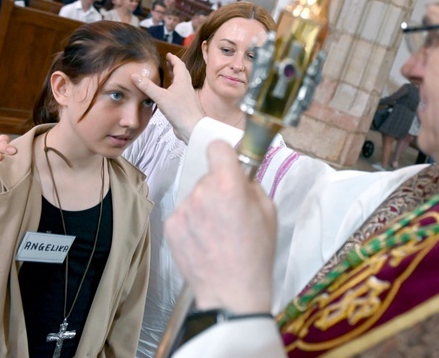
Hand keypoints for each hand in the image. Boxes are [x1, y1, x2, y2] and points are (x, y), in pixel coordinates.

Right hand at [133, 53, 203, 143]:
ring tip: (168, 75)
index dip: (173, 59)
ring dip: (175, 77)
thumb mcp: (160, 97)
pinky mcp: (185, 105)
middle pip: (182, 73)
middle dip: (175, 66)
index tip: (168, 54)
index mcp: (183, 82)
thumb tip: (135, 76)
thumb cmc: (180, 111)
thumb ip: (147, 87)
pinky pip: (180, 93)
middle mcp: (186, 87)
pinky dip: (174, 88)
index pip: (179, 65)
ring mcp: (187, 97)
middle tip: (168, 62)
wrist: (192, 128)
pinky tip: (168, 94)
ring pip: (182, 83)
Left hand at [165, 141, 276, 312]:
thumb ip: (252, 186)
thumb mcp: (268, 212)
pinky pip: (184, 213)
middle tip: (231, 213)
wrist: (231, 291)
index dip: (225, 155)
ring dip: (205, 206)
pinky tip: (205, 241)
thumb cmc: (255, 253)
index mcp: (229, 185)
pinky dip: (193, 223)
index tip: (229, 166)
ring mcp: (183, 209)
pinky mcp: (171, 226)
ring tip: (218, 233)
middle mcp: (202, 192)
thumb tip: (241, 175)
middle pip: (209, 176)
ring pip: (196, 195)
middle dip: (219, 188)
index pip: (217, 147)